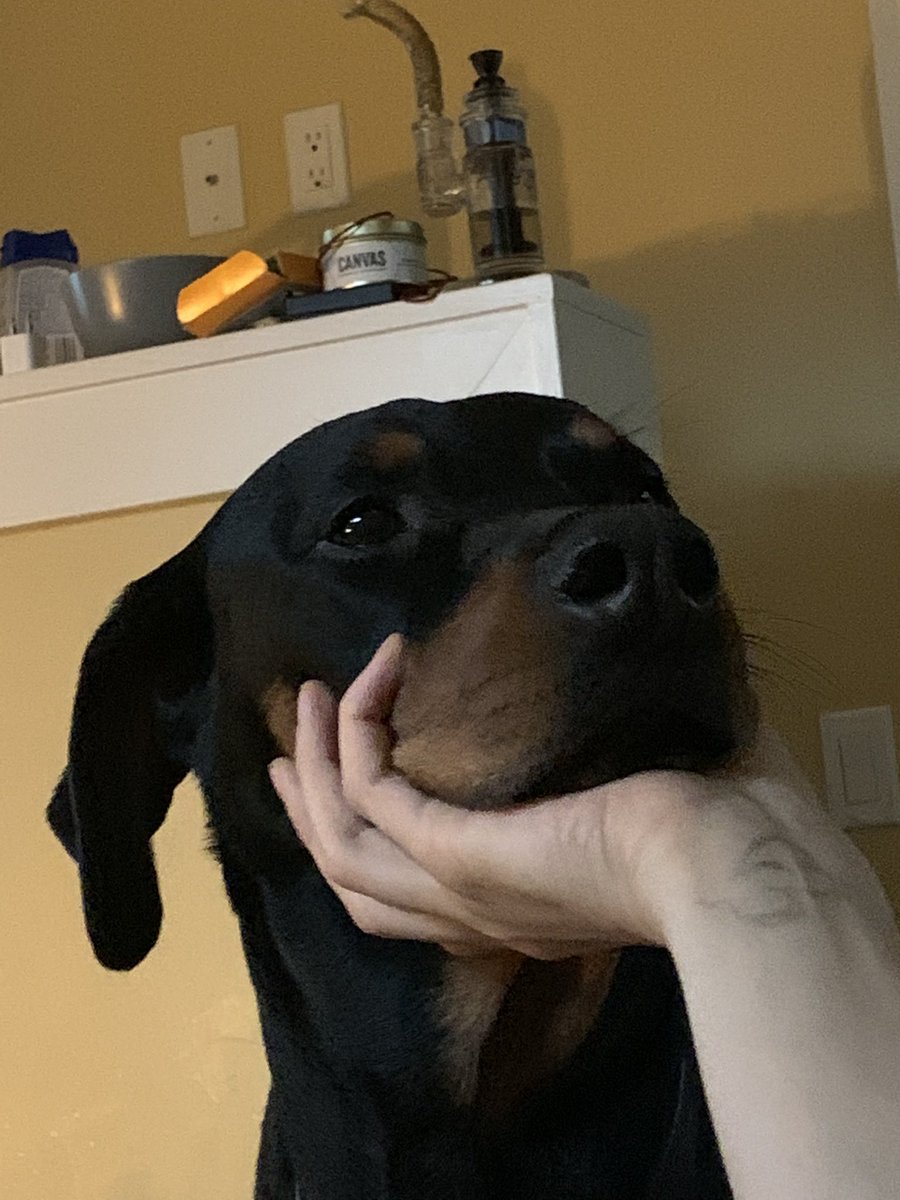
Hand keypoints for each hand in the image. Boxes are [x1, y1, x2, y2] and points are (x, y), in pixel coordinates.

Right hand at [268, 635, 740, 957]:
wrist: (729, 865)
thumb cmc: (710, 831)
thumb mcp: (632, 815)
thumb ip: (595, 784)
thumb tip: (601, 709)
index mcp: (515, 912)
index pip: (408, 894)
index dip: (364, 838)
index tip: (350, 777)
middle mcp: (473, 913)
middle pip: (350, 876)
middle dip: (311, 810)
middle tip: (287, 750)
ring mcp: (457, 887)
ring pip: (340, 839)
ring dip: (315, 767)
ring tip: (306, 700)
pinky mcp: (454, 849)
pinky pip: (371, 789)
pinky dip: (357, 733)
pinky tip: (365, 681)